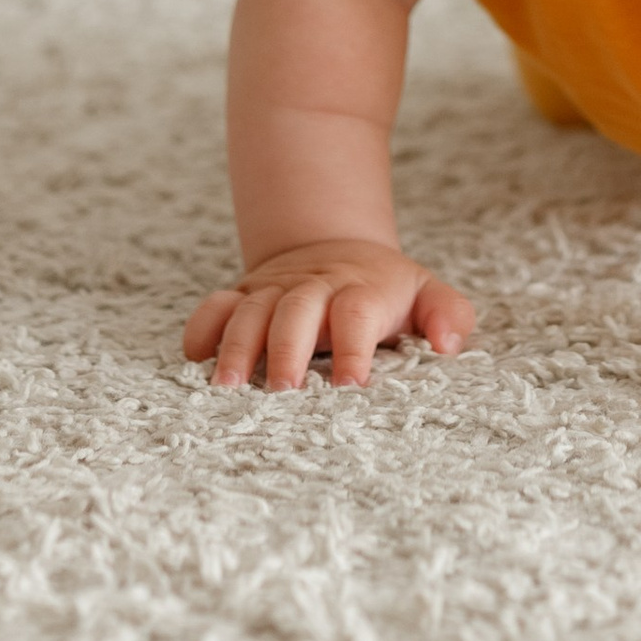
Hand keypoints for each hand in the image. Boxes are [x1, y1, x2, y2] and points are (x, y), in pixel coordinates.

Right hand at [183, 238, 474, 392]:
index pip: (357, 313)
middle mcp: (314, 286)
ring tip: (227, 387)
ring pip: (251, 310)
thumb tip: (448, 343)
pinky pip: (215, 305)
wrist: (336, 248)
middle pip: (297, 309)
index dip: (354, 347)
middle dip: (287, 348)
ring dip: (237, 345)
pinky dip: (201, 327)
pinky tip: (193, 357)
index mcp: (360, 289)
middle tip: (283, 392)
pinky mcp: (244, 295)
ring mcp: (274, 289)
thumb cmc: (385, 289)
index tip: (350, 386)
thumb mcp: (426, 293)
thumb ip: (447, 315)